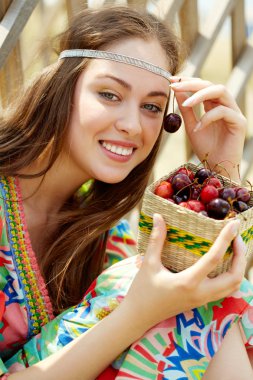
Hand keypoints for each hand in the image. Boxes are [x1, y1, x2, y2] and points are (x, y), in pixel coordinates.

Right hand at [124, 214, 245, 330]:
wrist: (139, 316)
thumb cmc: (142, 291)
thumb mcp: (148, 264)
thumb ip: (156, 240)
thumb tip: (158, 217)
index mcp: (188, 282)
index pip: (214, 258)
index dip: (226, 239)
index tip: (234, 224)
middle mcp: (200, 293)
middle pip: (234, 276)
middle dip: (241, 255)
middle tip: (236, 237)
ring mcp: (203, 300)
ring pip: (233, 286)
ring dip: (238, 267)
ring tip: (234, 249)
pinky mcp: (201, 302)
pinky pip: (226, 290)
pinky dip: (232, 276)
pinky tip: (225, 263)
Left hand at [170, 77, 246, 181]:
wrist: (217, 170)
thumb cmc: (206, 149)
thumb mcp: (191, 126)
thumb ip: (186, 109)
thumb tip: (177, 91)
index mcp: (215, 105)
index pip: (203, 86)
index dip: (188, 81)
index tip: (171, 81)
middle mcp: (226, 105)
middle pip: (211, 84)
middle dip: (192, 83)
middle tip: (175, 86)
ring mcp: (235, 113)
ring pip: (221, 91)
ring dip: (200, 95)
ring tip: (186, 104)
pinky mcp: (240, 123)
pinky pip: (224, 112)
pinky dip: (208, 117)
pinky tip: (197, 128)